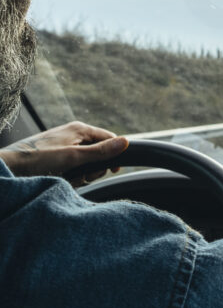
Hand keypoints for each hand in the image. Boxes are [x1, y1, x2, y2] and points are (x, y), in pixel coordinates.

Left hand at [0, 121, 127, 185]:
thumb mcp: (73, 157)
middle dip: (94, 168)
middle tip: (82, 175)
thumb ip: (101, 151)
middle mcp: (74, 135)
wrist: (9, 168)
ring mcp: (65, 146)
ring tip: (67, 178)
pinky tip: (61, 179)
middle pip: (99, 153)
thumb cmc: (37, 159)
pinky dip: (71, 176)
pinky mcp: (57, 157)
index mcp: (80, 129)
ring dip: (81, 174)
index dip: (113, 154)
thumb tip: (126, 142)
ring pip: (86, 163)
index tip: (113, 170)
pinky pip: (73, 167)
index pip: (109, 138)